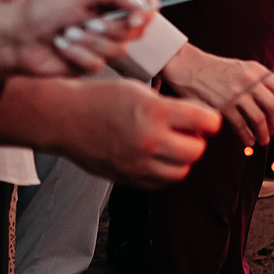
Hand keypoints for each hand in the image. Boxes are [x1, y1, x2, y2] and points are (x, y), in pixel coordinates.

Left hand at [7, 0, 157, 78]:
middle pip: (135, 30)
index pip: (144, 5)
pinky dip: (77, 54)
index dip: (145, 11)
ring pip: (118, 50)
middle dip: (111, 28)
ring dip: (90, 41)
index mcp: (108, 1)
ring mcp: (99, 45)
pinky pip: (98, 64)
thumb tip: (143, 2)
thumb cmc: (42, 10)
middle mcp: (108, 22)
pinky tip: (60, 47)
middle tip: (89, 21)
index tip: (137, 15)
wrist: (15, 38)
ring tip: (66, 33)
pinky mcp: (88, 64)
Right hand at [49, 81, 219, 185]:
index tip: (204, 118)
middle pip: (197, 151)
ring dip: (181, 159)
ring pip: (181, 172)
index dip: (209, 119)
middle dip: (196, 140)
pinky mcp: (127, 178)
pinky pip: (160, 184)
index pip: (207, 121)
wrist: (64, 118)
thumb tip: (199, 121)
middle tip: (186, 131)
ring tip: (170, 145)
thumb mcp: (140, 90)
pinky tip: (155, 157)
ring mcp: (138, 163)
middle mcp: (150, 140)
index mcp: (156, 112)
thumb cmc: (100, 98)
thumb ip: (171, 107)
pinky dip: (164, 173)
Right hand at [161, 46, 273, 144]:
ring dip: (264, 133)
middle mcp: (249, 81)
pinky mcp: (223, 106)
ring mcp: (236, 94)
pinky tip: (248, 140)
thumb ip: (260, 81)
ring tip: (263, 138)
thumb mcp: (243, 67)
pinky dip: (248, 136)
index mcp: (257, 70)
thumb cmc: (216, 70)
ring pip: (260, 119)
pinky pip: (241, 126)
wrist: (190, 68)